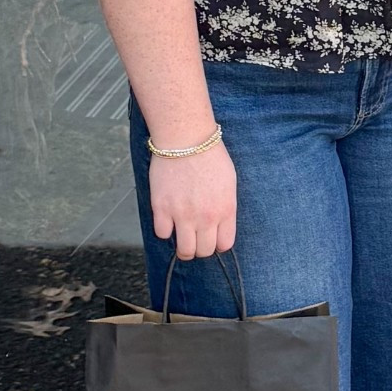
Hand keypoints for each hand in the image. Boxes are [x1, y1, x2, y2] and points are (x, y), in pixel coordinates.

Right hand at [149, 144, 237, 260]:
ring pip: (184, 250)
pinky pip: (162, 234)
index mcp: (225, 210)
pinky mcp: (162, 208)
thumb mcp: (229, 182)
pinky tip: (167, 219)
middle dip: (201, 248)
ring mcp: (183, 215)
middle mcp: (206, 217)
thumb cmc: (209, 155)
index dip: (218, 243)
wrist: (185, 138)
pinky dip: (164, 230)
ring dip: (183, 248)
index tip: (213, 238)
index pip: (224, 244)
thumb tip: (220, 223)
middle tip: (196, 238)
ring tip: (182, 237)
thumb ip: (225, 206)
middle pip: (204, 251)